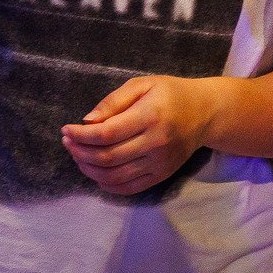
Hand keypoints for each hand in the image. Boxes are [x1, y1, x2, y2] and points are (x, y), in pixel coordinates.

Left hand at [61, 74, 214, 196]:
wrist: (205, 112)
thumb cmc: (171, 93)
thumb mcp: (143, 84)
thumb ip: (114, 100)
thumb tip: (87, 121)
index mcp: (150, 115)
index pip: (106, 133)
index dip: (81, 135)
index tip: (66, 130)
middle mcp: (156, 143)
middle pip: (107, 157)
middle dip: (80, 152)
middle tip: (68, 142)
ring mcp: (159, 163)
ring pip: (114, 176)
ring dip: (89, 169)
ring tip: (78, 156)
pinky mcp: (162, 175)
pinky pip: (128, 188)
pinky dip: (106, 184)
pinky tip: (96, 172)